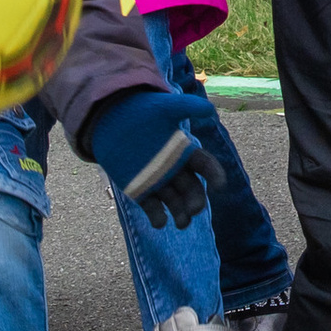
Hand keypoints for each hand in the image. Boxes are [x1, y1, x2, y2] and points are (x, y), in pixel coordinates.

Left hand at [90, 89, 228, 229]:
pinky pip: (152, 207)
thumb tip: (211, 110)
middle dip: (196, 200)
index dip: (213, 174)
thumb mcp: (165, 106)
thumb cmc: (141, 110)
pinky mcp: (139, 190)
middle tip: (195, 210)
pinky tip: (160, 222)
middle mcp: (174, 168)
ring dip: (180, 213)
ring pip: (174, 201)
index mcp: (184, 150)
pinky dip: (157, 217)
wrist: (111, 119)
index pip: (204, 165)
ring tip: (182, 223)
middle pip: (191, 188)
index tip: (219, 185)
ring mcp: (157, 181)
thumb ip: (187, 107)